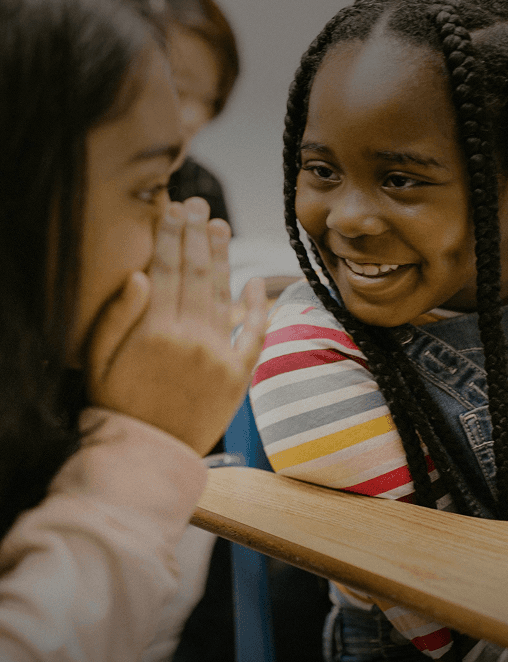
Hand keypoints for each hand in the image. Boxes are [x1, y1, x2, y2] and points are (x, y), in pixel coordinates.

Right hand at [87, 198, 267, 455]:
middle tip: (200, 206)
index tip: (175, 207)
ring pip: (225, 295)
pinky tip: (256, 282)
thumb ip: (116, 317)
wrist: (148, 456)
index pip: (167, 268)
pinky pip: (255, 335)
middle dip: (198, 235)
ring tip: (221, 228)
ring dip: (223, 258)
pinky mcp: (239, 377)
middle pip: (198, 273)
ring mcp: (220, 357)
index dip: (172, 234)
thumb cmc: (115, 406)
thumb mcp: (96, 363)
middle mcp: (191, 338)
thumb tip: (140, 274)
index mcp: (154, 331)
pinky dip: (257, 307)